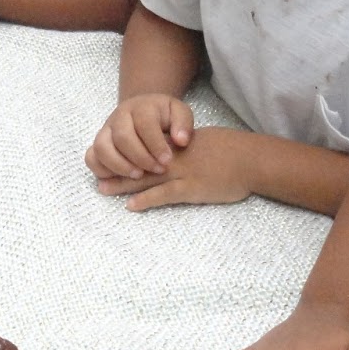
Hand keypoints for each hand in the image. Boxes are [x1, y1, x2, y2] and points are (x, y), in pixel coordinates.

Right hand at [85, 93, 192, 182]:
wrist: (143, 111)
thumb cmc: (164, 116)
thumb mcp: (179, 113)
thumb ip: (183, 124)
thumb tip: (180, 141)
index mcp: (140, 107)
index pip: (144, 124)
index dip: (155, 144)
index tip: (167, 161)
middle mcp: (119, 117)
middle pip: (122, 137)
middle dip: (140, 157)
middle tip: (157, 170)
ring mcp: (105, 131)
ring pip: (102, 147)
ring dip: (119, 165)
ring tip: (138, 176)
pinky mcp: (98, 144)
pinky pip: (90, 158)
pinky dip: (102, 170)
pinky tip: (120, 178)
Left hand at [91, 126, 257, 211]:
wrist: (251, 159)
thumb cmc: (233, 152)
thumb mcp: (205, 143)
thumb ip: (187, 147)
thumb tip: (176, 150)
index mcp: (178, 146)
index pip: (145, 148)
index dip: (126, 155)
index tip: (108, 160)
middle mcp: (175, 158)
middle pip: (139, 162)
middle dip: (117, 169)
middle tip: (96, 175)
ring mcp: (182, 173)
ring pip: (146, 178)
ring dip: (123, 184)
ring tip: (104, 189)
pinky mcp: (192, 189)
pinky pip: (164, 194)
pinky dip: (147, 200)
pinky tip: (131, 206)